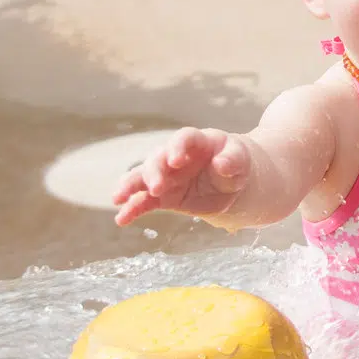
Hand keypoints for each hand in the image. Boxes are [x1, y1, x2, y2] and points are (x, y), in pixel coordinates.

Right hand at [112, 127, 250, 225]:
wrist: (230, 181)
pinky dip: (132, 208)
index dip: (177, 147)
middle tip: (156, 187)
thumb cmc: (234, 163)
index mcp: (196, 142)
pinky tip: (122, 219)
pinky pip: (144, 201)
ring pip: (143, 177)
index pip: (183, 139)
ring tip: (119, 198)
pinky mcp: (164, 196)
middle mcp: (175, 155)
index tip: (175, 160)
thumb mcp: (239, 160)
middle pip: (158, 158)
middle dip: (154, 172)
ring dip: (131, 186)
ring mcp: (167, 175)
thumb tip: (222, 164)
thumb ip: (232, 161)